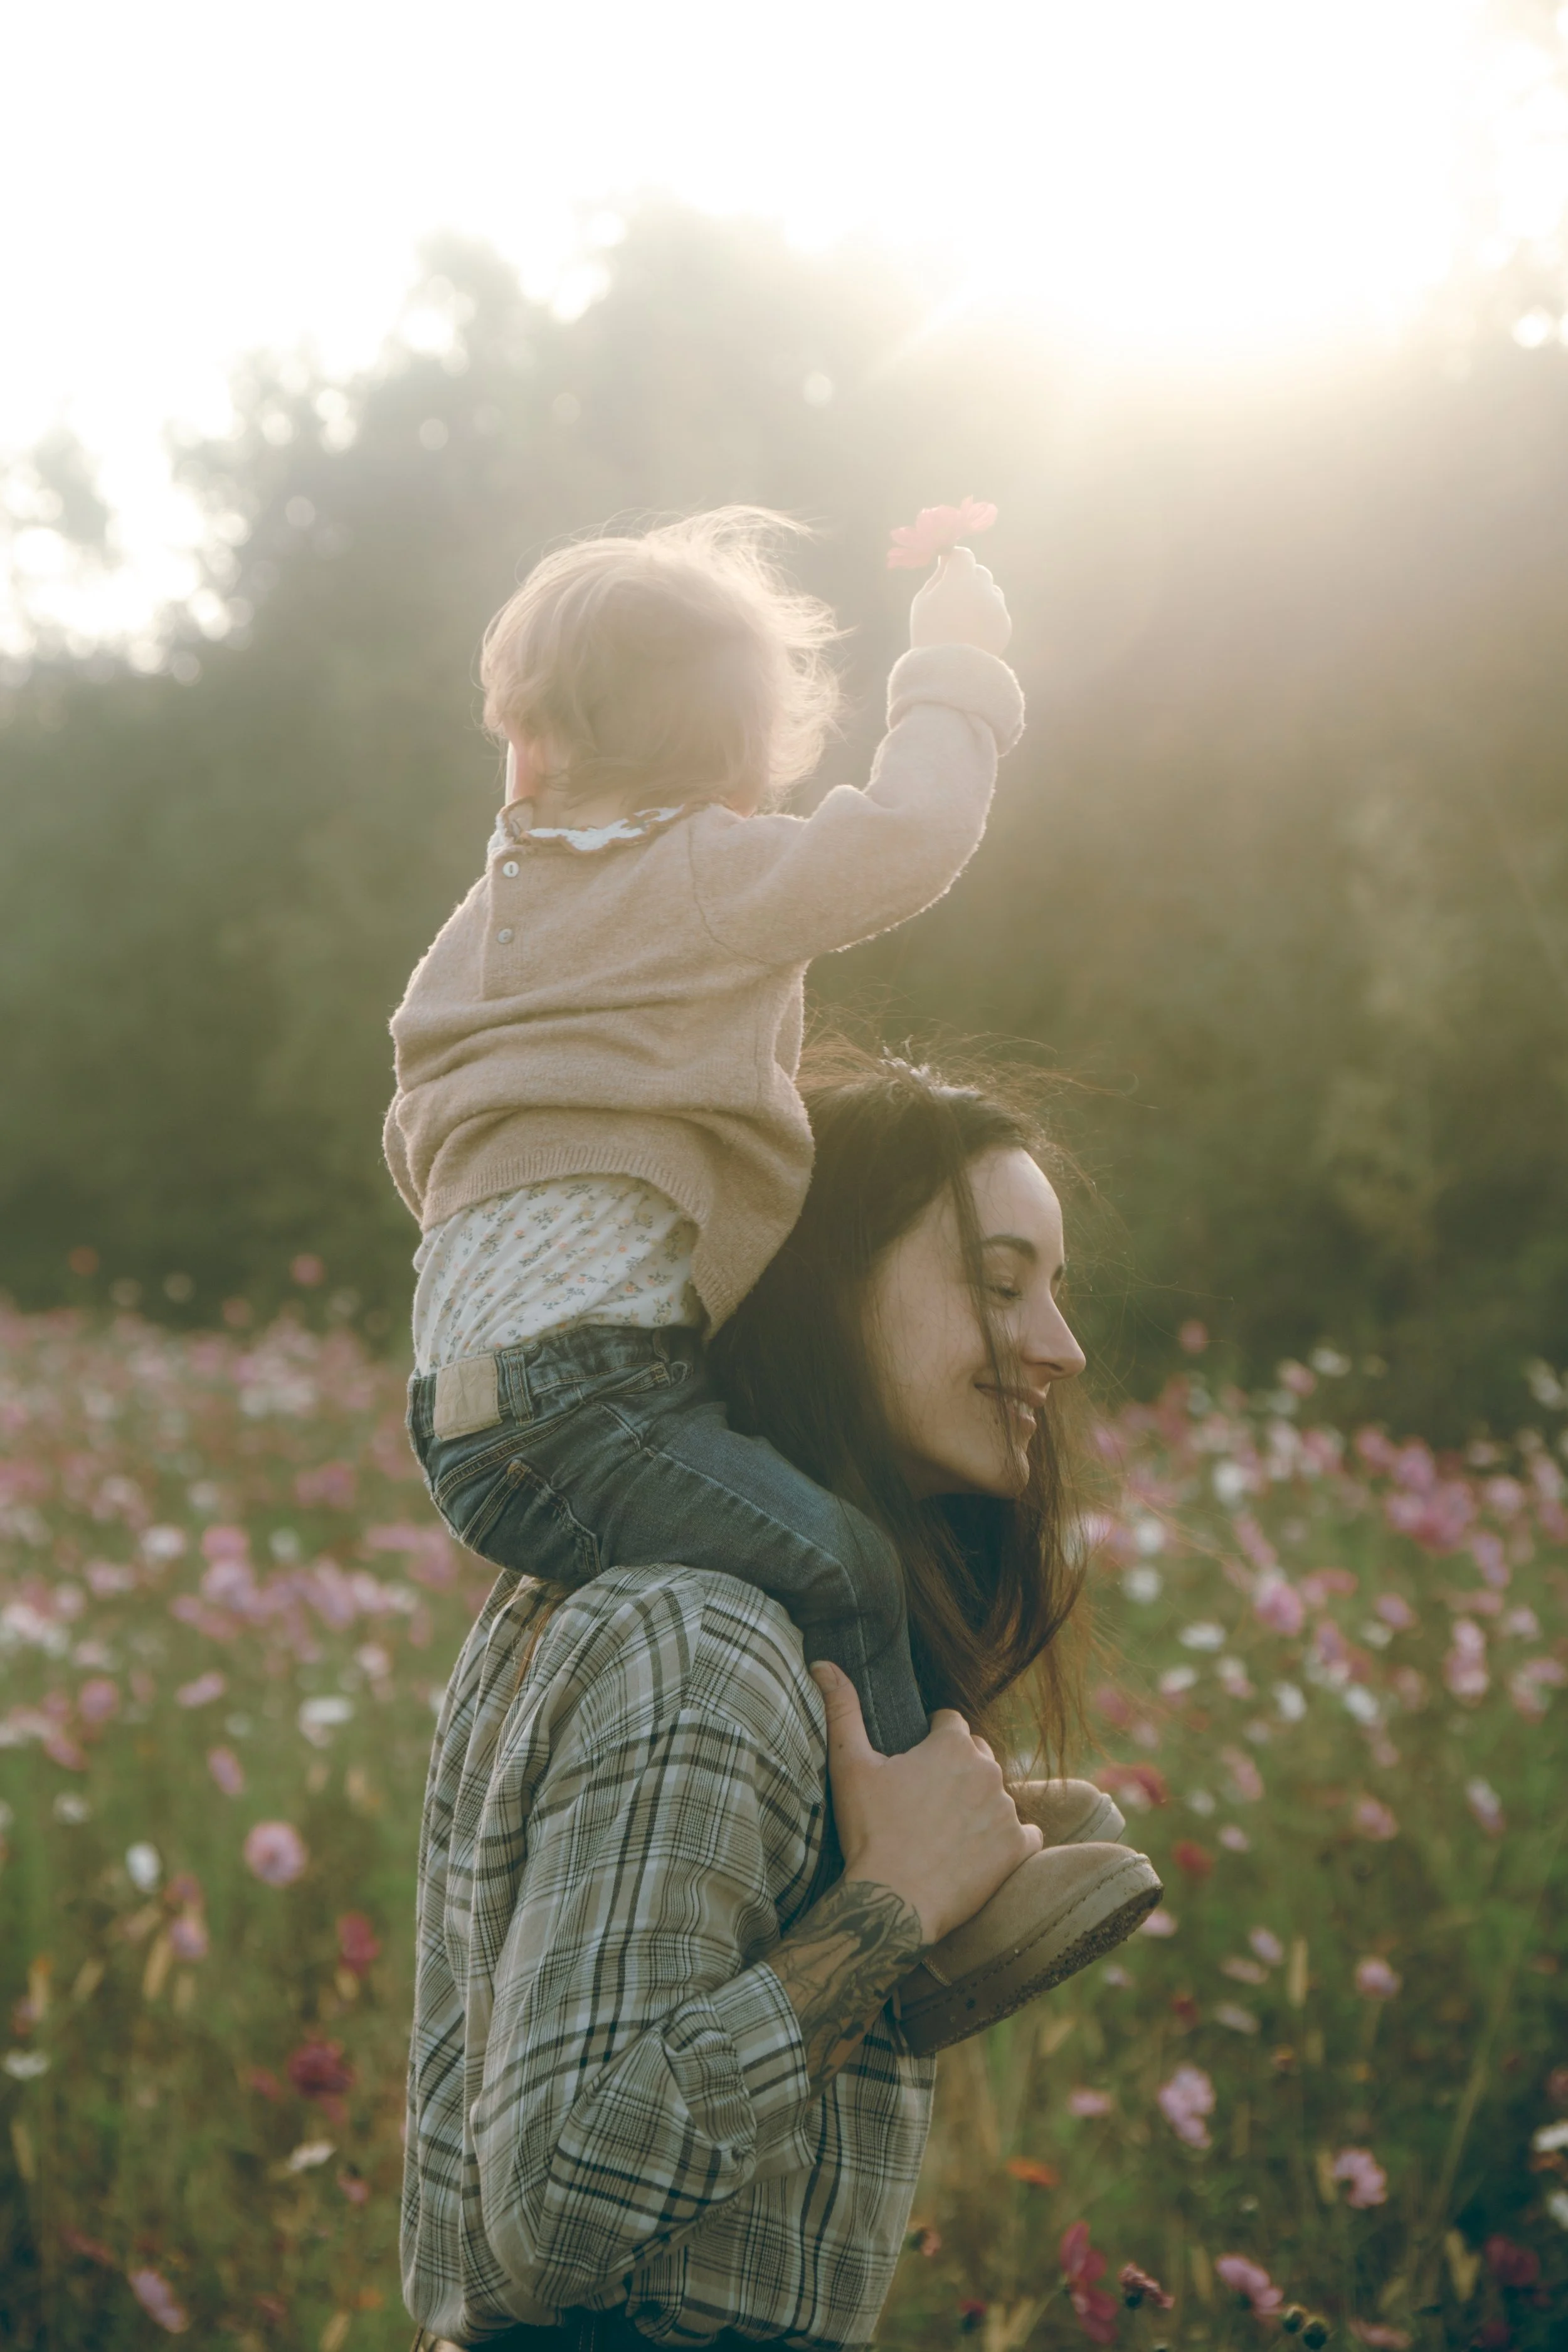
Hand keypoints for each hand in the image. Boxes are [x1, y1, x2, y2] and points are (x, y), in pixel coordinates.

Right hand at [811, 1661, 1039, 1944]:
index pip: (951, 1723)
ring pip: (996, 1794)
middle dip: (957, 1769)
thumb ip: (841, 1708)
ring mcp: (1007, 1810)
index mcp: (953, 1744)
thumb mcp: (849, 1765)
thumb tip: (822, 1663)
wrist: (894, 1901)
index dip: (931, 1739)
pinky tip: (981, 1851)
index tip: (914, 1765)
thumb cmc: (870, 1831)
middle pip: (977, 1755)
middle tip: (927, 1800)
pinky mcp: (1018, 1847)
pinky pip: (1026, 1833)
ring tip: (946, 1830)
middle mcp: (989, 1770)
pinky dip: (1009, 1840)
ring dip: (978, 1805)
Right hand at [908, 545, 1011, 656]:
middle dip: (969, 578)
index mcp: (960, 580)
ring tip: (965, 618)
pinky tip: (974, 632)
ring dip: (981, 596)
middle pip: (980, 571)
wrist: (949, 671)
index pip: (964, 555)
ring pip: (992, 591)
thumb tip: (947, 560)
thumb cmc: (928, 633)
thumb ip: (937, 576)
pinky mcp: (1005, 624)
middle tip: (955, 595)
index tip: (948, 566)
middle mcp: (983, 589)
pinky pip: (997, 611)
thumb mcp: (922, 601)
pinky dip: (988, 616)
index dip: (955, 559)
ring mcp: (997, 607)